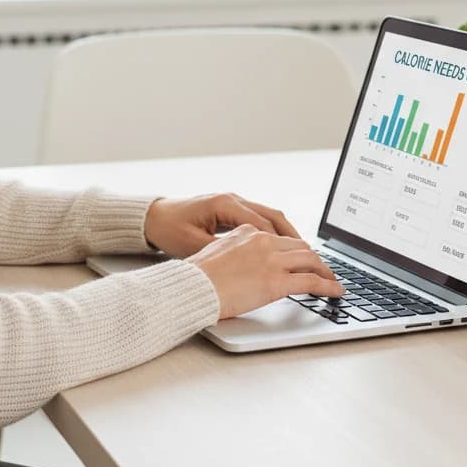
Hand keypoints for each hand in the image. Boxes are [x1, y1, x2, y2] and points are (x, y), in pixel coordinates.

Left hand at [144, 192, 299, 257]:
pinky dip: (275, 233)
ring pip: (271, 216)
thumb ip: (222, 253)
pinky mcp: (231, 210)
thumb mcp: (193, 246)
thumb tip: (248, 266)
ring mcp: (234, 203)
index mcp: (226, 204)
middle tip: (313, 260)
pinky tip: (282, 249)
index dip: (284, 245)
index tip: (301, 262)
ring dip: (288, 234)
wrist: (153, 216)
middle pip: (274, 217)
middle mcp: (234, 199)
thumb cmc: (170, 230)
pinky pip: (261, 219)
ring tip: (305, 255)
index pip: (265, 225)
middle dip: (295, 239)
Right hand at [188, 224, 343, 319]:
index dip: (294, 250)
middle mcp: (262, 241)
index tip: (300, 258)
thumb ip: (233, 255)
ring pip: (310, 260)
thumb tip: (241, 267)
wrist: (190, 287)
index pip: (279, 238)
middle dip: (314, 258)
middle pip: (299, 246)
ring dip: (325, 271)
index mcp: (246, 232)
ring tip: (333, 281)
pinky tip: (335, 292)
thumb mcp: (214, 254)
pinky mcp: (277, 282)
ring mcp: (271, 260)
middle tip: (322, 269)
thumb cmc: (194, 277)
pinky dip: (327, 286)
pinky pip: (311, 281)